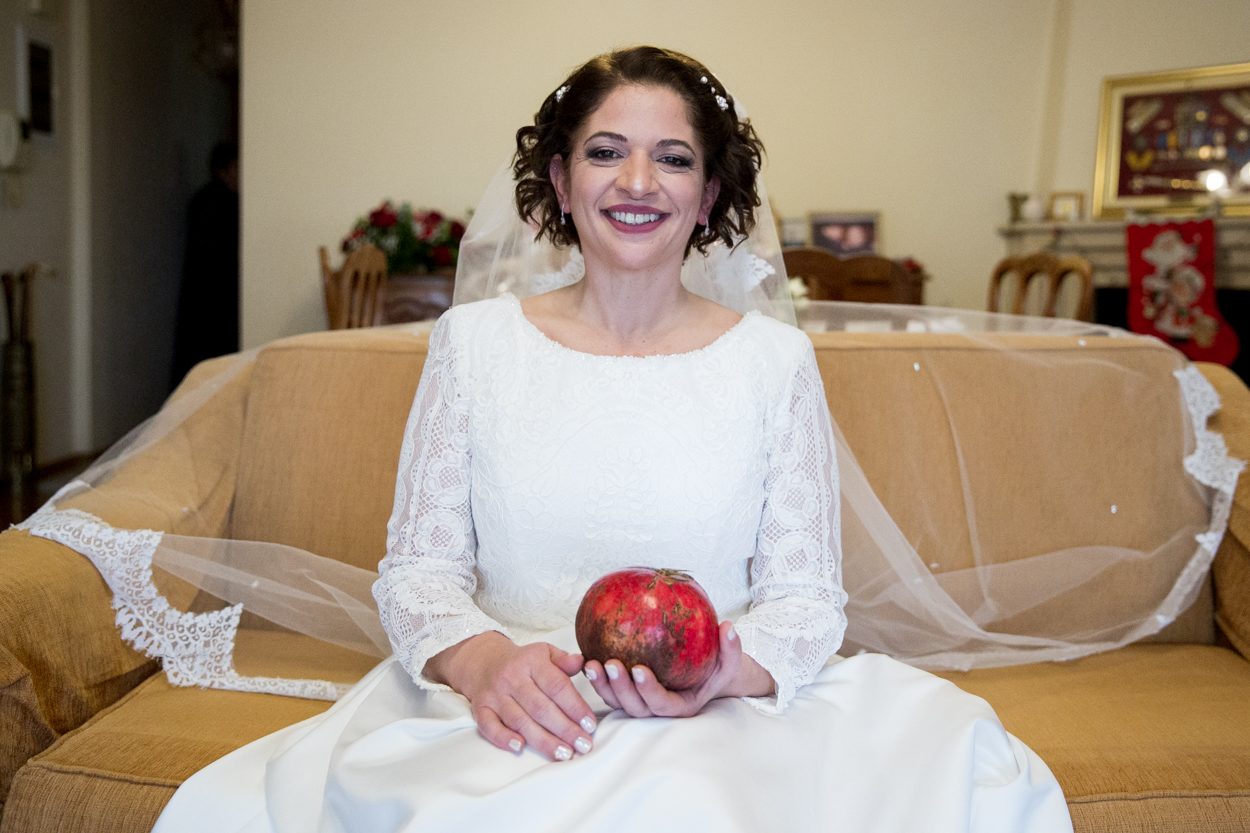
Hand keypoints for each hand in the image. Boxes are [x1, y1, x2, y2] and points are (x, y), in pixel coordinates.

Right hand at [425, 631, 597, 761]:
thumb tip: (582, 662)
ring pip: (519, 721)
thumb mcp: (546, 653)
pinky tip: (520, 747)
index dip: (575, 707)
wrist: (485, 661)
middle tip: (584, 745)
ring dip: (543, 740)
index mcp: (531, 661)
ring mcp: (494, 694)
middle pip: (540, 708)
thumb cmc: (524, 662)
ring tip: (565, 753)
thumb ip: (565, 660)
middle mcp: (511, 677)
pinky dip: (503, 738)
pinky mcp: (480, 708)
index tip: (590, 724)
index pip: (556, 686)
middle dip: (565, 729)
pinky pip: (489, 726)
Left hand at [583, 621, 774, 717]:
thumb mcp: (729, 662)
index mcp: (682, 707)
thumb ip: (730, 648)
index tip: (639, 669)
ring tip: (590, 664)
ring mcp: (643, 705)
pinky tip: (584, 658)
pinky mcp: (630, 696)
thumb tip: (728, 627)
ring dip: (603, 686)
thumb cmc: (717, 670)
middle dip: (620, 689)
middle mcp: (659, 710)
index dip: (648, 691)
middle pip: (635, 707)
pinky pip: (611, 691)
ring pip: (619, 703)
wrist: (708, 678)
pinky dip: (598, 680)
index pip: (662, 704)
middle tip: (609, 664)